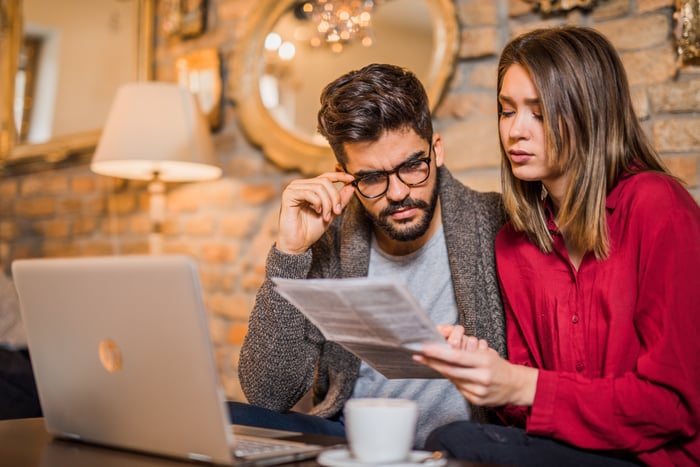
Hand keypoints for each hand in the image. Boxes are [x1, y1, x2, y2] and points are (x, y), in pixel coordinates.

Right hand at [276, 172, 355, 254]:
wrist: (298, 243)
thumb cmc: (311, 230)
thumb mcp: (331, 213)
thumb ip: (340, 200)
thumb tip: (352, 186)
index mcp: (309, 188)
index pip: (326, 176)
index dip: (339, 176)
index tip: (351, 179)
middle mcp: (300, 185)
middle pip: (324, 181)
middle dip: (335, 197)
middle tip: (337, 212)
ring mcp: (293, 189)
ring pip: (319, 187)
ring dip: (327, 203)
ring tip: (327, 216)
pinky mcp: (288, 195)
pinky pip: (309, 193)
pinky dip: (317, 203)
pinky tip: (317, 212)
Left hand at [415, 328, 537, 407]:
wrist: (515, 385)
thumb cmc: (497, 366)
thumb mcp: (486, 354)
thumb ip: (466, 353)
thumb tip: (443, 350)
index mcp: (484, 362)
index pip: (457, 357)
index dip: (438, 353)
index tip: (424, 349)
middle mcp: (482, 378)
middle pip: (451, 370)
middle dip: (432, 362)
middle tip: (418, 356)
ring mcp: (479, 391)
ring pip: (453, 380)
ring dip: (441, 371)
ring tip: (432, 362)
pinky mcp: (477, 401)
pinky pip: (459, 389)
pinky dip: (453, 381)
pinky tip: (450, 375)